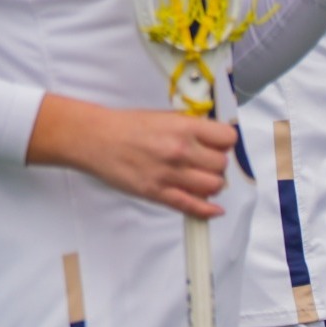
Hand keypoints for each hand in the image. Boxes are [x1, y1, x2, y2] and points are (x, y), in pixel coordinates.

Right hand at [26, 94, 236, 218]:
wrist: (97, 139)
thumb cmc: (129, 126)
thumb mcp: (167, 116)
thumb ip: (193, 126)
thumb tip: (215, 136)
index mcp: (185, 127)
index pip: (227, 139)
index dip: (225, 143)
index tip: (219, 145)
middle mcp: (181, 150)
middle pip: (221, 165)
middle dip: (218, 165)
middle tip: (207, 163)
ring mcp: (170, 173)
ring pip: (213, 186)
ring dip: (212, 184)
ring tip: (202, 179)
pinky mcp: (157, 192)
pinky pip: (190, 205)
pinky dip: (206, 210)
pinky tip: (214, 210)